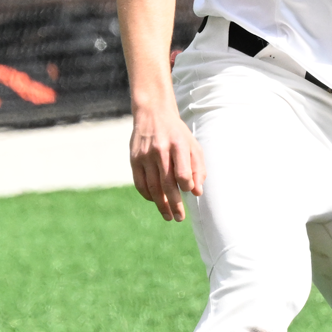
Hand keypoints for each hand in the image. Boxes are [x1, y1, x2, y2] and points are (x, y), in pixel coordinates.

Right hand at [130, 105, 204, 221]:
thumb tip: (197, 192)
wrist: (153, 114)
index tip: (189, 192)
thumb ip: (197, 168)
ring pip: (153, 186)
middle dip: (174, 204)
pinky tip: (156, 201)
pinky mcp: (134, 159)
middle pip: (167, 183)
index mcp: (178, 145)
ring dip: (161, 204)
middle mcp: (160, 150)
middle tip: (179, 218)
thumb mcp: (192, 145)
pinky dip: (148, 195)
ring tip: (168, 216)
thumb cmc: (177, 134)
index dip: (186, 186)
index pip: (182, 172)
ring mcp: (145, 155)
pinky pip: (140, 183)